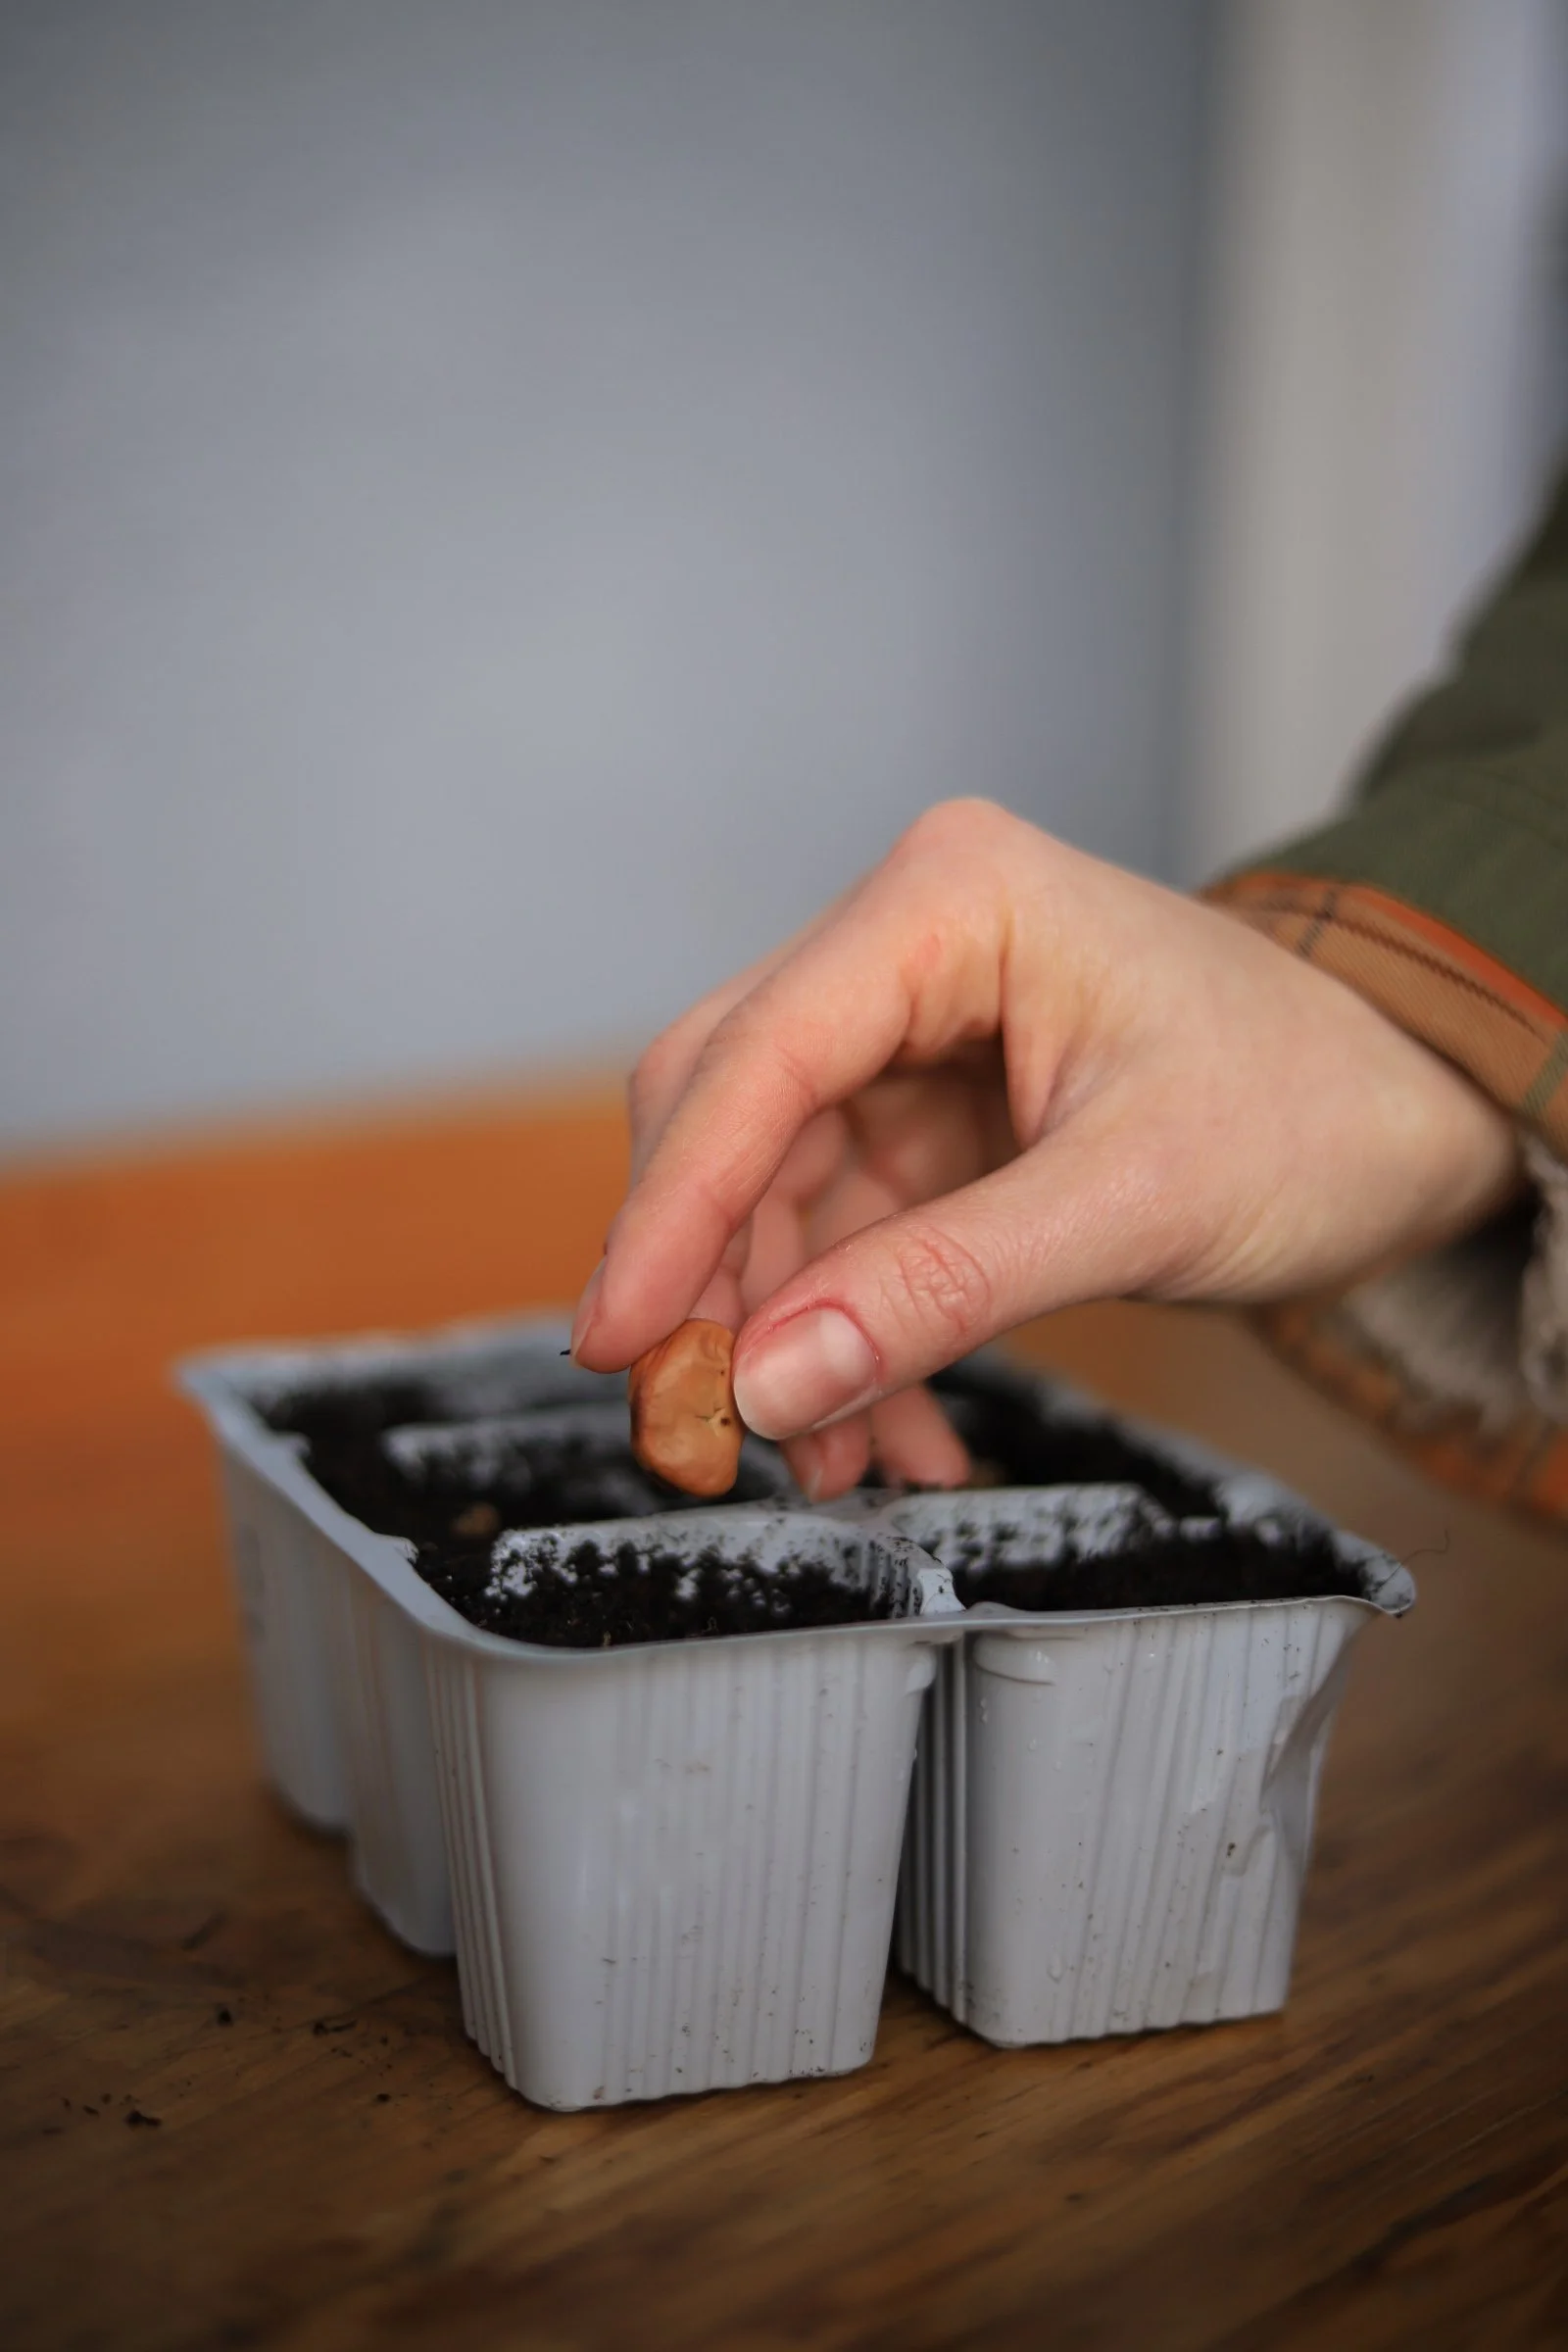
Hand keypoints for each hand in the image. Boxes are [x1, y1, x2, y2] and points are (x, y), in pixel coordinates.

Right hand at [571, 801, 1518, 1498]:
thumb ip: (942, 1290)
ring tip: (839, 1468)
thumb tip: (768, 1388)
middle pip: (731, 1120)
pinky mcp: (930, 1112)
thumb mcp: (1133, 1204)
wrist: (1415, 1113)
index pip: (755, 1059)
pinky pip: (841, 1235)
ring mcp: (910, 1031)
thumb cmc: (1314, 1107)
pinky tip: (894, 1432)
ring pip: (775, 1196)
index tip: (621, 1346)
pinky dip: (852, 1338)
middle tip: (707, 1440)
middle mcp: (903, 945)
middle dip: (719, 1291)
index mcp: (946, 901)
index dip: (668, 1212)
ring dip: (791, 1340)